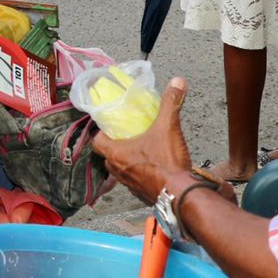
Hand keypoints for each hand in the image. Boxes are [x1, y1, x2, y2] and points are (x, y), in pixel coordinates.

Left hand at [92, 78, 201, 203]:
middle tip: (128, 137)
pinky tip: (154, 168)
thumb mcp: (168, 127)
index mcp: (117, 154)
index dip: (102, 133)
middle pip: (108, 157)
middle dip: (115, 147)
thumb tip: (177, 82)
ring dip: (128, 161)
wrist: (180, 195)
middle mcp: (119, 171)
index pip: (97, 142)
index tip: (111, 127)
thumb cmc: (167, 164)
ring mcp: (129, 185)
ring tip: (142, 151)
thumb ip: (170, 103)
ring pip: (121, 171)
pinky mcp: (141, 194)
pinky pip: (135, 182)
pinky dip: (140, 174)